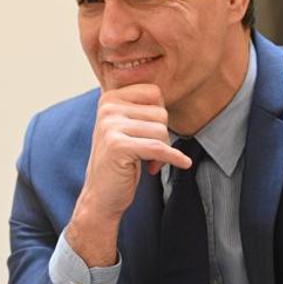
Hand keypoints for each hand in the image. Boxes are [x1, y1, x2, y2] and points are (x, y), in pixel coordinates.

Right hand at [67, 84, 192, 265]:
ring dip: (162, 150)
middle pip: (160, 112)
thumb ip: (141, 108)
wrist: (100, 197)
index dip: (159, 115)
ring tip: (147, 162)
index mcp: (109, 98)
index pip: (154, 92)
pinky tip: (182, 163)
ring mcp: (110, 126)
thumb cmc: (118, 163)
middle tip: (149, 153)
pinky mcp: (118, 146)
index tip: (149, 133)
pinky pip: (159, 148)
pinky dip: (174, 158)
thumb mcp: (126, 128)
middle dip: (162, 135)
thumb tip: (171, 86)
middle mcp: (107, 108)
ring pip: (161, 130)